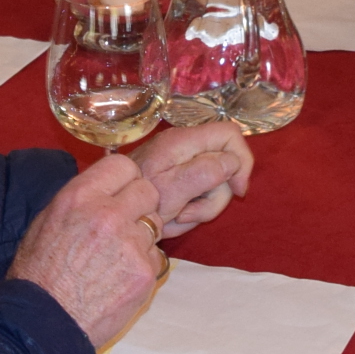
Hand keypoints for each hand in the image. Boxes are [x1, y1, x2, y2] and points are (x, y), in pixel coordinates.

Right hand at [10, 152, 168, 348]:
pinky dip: (143, 266)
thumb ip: (80, 200)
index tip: (121, 192)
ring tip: (116, 257)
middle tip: (125, 224)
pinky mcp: (144, 272)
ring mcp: (130, 243)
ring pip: (155, 224)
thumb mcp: (46, 222)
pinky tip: (119, 278)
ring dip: (142, 237)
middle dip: (139, 205)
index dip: (124, 179)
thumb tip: (104, 188)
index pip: (122, 165)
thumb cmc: (38, 275)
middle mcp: (107, 214)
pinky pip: (157, 256)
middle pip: (148, 190)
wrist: (44, 323)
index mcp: (79, 197)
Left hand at [131, 117, 252, 235]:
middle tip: (190, 214)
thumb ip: (204, 172)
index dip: (242, 161)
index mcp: (184, 141)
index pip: (230, 135)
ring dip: (201, 206)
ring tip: (177, 218)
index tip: (237, 191)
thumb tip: (232, 161)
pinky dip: (192, 207)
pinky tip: (175, 216)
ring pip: (213, 181)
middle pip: (224, 164)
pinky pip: (199, 190)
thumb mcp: (174, 191)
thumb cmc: (138, 201)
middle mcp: (185, 145)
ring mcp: (180, 160)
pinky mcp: (177, 175)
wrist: (112, 214)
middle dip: (214, 196)